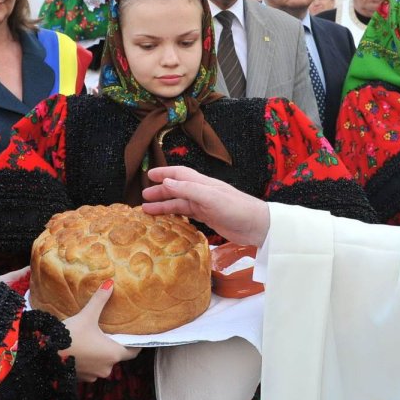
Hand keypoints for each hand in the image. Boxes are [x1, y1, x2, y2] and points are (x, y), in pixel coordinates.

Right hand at [60, 280, 138, 381]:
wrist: (44, 355)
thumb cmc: (69, 336)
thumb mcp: (86, 316)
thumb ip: (100, 300)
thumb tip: (110, 283)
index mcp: (113, 354)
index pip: (133, 352)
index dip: (135, 344)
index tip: (134, 336)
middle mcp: (106, 368)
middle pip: (116, 356)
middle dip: (113, 346)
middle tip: (110, 333)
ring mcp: (93, 375)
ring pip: (102, 363)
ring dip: (100, 355)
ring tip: (95, 341)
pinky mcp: (81, 378)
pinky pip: (90, 369)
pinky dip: (89, 361)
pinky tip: (82, 350)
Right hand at [141, 166, 269, 246]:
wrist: (256, 225)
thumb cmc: (236, 208)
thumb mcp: (210, 197)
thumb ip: (188, 189)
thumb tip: (166, 180)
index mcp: (203, 183)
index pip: (179, 174)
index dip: (164, 173)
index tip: (148, 175)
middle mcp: (202, 192)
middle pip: (177, 189)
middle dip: (160, 191)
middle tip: (143, 197)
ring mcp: (205, 205)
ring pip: (180, 203)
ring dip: (165, 205)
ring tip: (148, 211)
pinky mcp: (209, 218)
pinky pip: (187, 214)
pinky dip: (175, 215)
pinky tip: (168, 220)